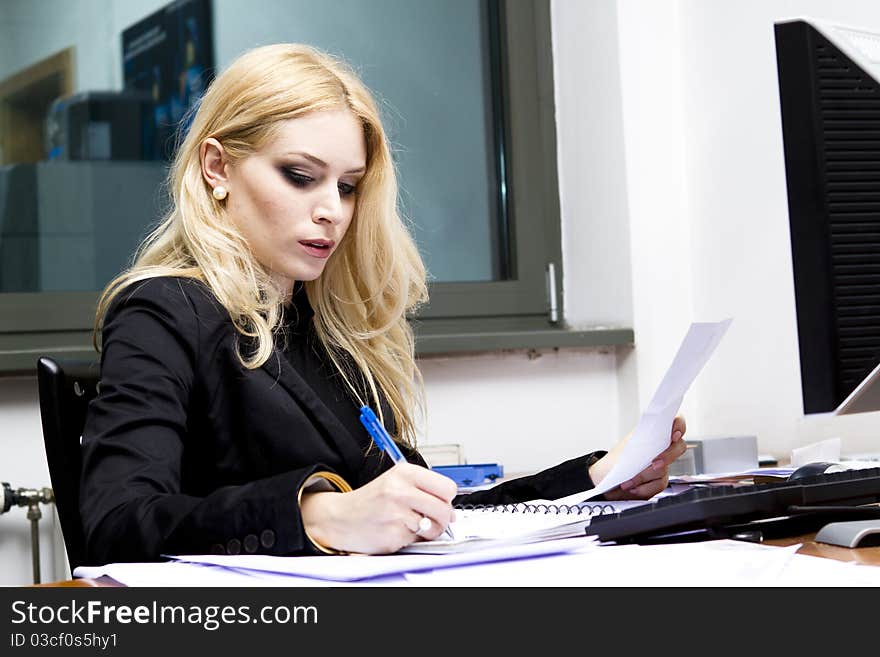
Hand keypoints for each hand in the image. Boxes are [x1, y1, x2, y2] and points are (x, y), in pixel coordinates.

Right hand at [300, 463, 456, 553]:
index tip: (441, 502)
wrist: (340, 517)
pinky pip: (417, 540)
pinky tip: (397, 531)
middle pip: (444, 509)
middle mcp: (401, 490)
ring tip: (412, 524)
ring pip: (434, 527)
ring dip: (428, 531)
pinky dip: (410, 539)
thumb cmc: (371, 500)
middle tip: (431, 519)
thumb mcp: (397, 481)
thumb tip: (452, 511)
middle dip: (442, 518)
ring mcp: (396, 513)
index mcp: (405, 472)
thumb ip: (425, 490)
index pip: (447, 487)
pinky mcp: (393, 535)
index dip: (447, 498)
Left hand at [590, 415, 686, 500]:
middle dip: (667, 456)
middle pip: (679, 447)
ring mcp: (662, 464)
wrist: (605, 479)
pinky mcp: (659, 480)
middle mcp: (660, 447)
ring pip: (664, 470)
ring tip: (628, 480)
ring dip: (644, 476)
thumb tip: (650, 447)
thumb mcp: (625, 448)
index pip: (674, 422)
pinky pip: (659, 484)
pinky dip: (644, 488)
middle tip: (654, 463)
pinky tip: (633, 487)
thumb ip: (642, 443)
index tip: (674, 435)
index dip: (679, 426)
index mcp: (652, 433)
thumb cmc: (614, 460)